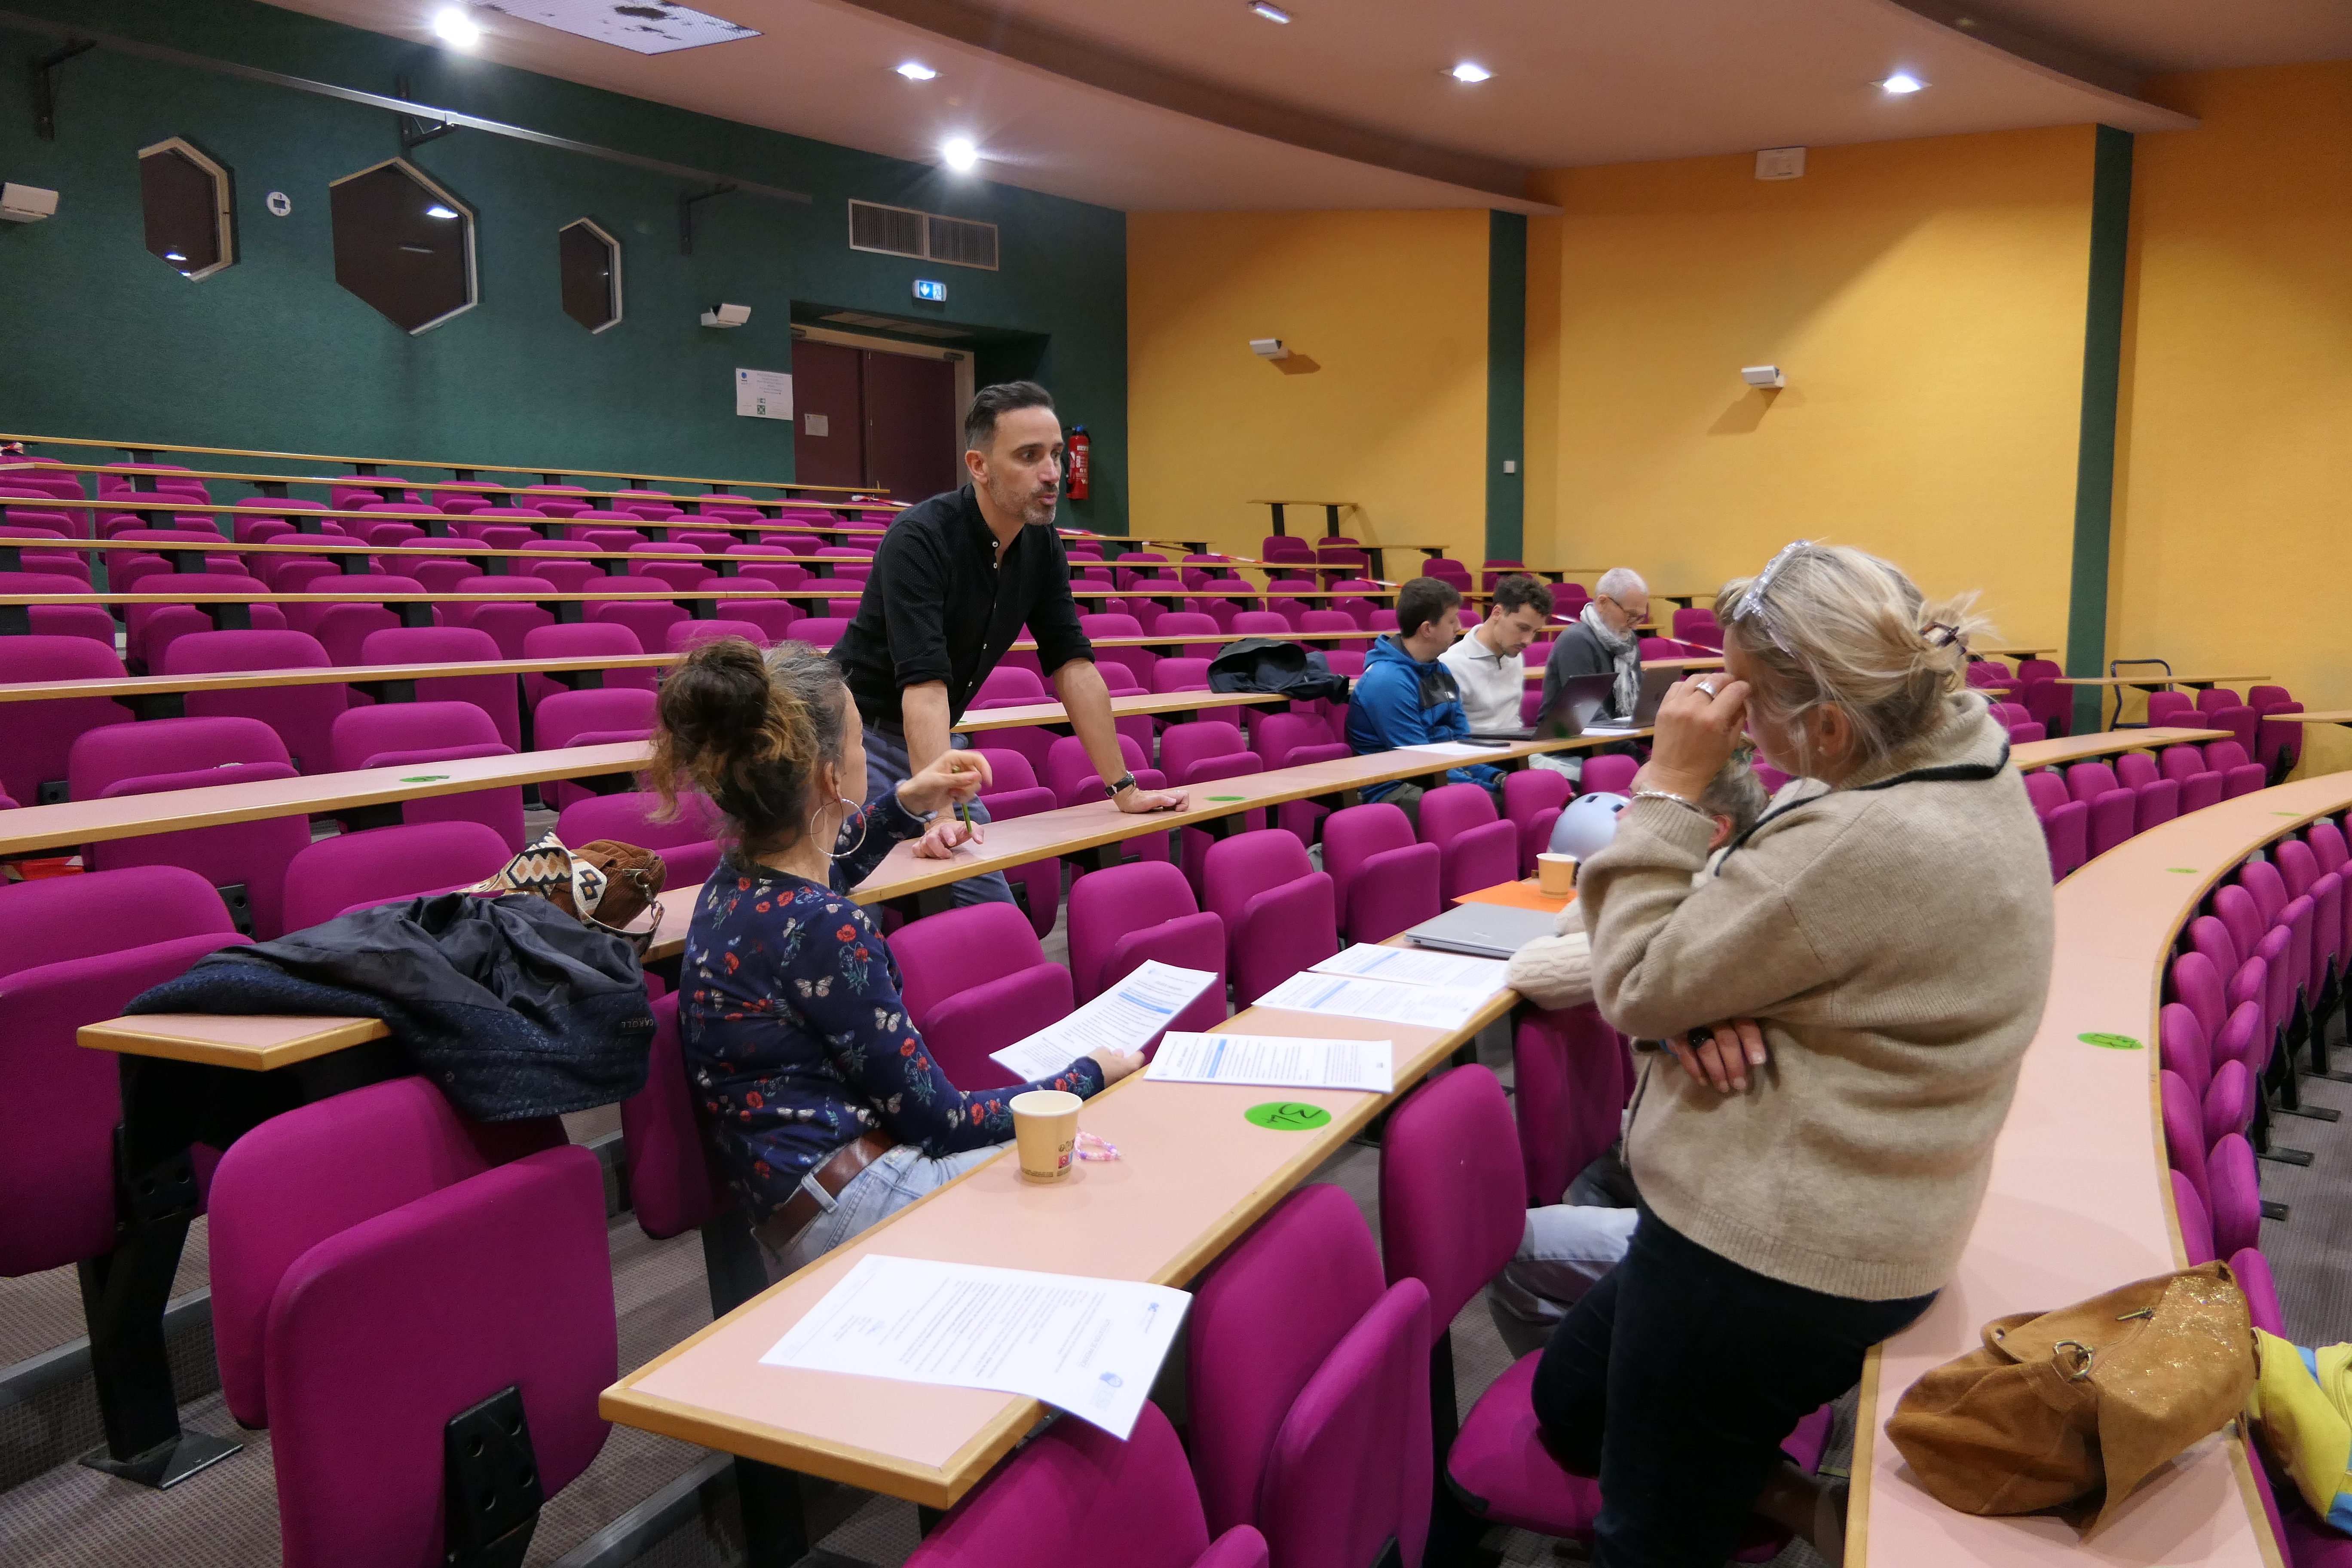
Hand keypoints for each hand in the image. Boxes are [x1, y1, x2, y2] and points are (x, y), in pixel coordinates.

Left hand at [897, 748, 991, 817]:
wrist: (915, 799)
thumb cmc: (923, 786)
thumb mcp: (939, 782)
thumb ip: (958, 779)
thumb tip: (977, 776)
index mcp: (954, 757)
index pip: (976, 759)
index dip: (984, 769)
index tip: (987, 782)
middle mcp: (960, 765)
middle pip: (978, 774)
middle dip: (970, 785)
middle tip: (957, 790)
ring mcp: (961, 777)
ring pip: (976, 785)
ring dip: (966, 792)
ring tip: (952, 793)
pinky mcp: (961, 787)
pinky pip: (971, 793)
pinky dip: (964, 797)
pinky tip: (953, 797)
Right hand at [910, 814, 981, 859]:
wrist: (947, 829)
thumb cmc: (958, 830)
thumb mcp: (969, 828)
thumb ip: (976, 831)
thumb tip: (979, 841)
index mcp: (946, 827)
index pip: (944, 829)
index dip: (948, 836)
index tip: (952, 843)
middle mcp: (933, 831)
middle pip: (930, 839)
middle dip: (939, 850)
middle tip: (948, 855)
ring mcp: (925, 838)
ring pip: (922, 846)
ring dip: (932, 854)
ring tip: (942, 855)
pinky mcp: (920, 844)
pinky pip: (915, 850)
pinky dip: (921, 854)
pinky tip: (930, 856)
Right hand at [1087, 1044, 1144, 1083]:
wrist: (1083, 1081)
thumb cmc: (1096, 1063)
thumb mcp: (1103, 1051)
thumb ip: (1111, 1052)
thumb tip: (1116, 1055)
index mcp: (1130, 1066)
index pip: (1139, 1057)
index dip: (1133, 1052)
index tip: (1126, 1050)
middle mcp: (1128, 1077)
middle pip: (1130, 1066)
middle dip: (1124, 1060)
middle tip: (1116, 1054)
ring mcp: (1120, 1085)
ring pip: (1121, 1073)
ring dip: (1116, 1067)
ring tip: (1106, 1061)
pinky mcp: (1110, 1090)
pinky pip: (1113, 1079)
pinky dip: (1110, 1074)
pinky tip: (1101, 1069)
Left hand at [1113, 784, 1187, 814]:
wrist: (1126, 798)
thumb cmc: (1134, 801)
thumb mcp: (1147, 802)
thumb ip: (1161, 800)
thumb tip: (1173, 802)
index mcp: (1165, 795)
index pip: (1184, 795)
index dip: (1184, 804)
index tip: (1177, 811)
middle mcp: (1165, 795)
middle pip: (1183, 797)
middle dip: (1182, 806)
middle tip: (1174, 813)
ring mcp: (1162, 798)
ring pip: (1177, 801)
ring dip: (1177, 808)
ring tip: (1168, 814)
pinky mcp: (1159, 801)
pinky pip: (1170, 804)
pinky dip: (1171, 809)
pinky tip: (1163, 812)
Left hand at [1640, 674, 1750, 799]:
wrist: (1674, 775)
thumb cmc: (1706, 764)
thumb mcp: (1730, 743)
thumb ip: (1738, 718)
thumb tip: (1741, 700)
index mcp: (1714, 719)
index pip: (1734, 690)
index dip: (1744, 688)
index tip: (1745, 690)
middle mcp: (1694, 707)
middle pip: (1715, 679)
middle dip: (1728, 680)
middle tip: (1731, 686)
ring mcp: (1676, 705)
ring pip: (1696, 678)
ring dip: (1708, 679)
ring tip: (1712, 687)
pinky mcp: (1663, 707)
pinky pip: (1677, 685)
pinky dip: (1688, 686)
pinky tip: (1694, 693)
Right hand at [1667, 1018, 1768, 1093]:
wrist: (1682, 1012)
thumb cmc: (1717, 1024)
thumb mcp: (1731, 1024)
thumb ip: (1740, 1038)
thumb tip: (1753, 1063)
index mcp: (1731, 1011)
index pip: (1744, 1025)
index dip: (1752, 1043)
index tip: (1757, 1062)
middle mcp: (1712, 1015)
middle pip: (1726, 1039)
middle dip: (1734, 1065)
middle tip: (1739, 1085)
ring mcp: (1692, 1023)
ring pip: (1707, 1049)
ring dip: (1716, 1071)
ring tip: (1723, 1087)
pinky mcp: (1676, 1032)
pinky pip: (1686, 1053)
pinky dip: (1695, 1069)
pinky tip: (1703, 1081)